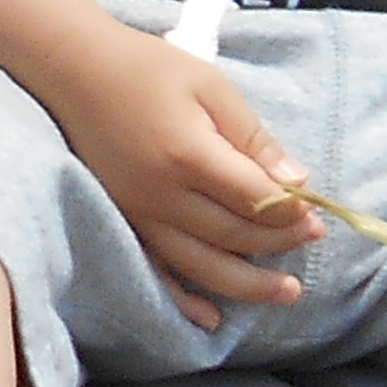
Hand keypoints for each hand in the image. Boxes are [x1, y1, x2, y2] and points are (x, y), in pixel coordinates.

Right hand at [48, 31, 319, 328]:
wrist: (71, 68)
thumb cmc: (146, 68)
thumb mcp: (210, 86)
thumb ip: (253, 136)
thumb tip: (296, 182)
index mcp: (187, 154)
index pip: (255, 199)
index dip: (291, 210)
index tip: (314, 210)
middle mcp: (160, 193)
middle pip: (234, 234)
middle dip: (279, 241)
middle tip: (310, 236)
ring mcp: (137, 211)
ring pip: (201, 263)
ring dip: (248, 283)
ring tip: (287, 290)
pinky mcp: (121, 218)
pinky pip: (154, 268)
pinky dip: (182, 298)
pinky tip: (210, 318)